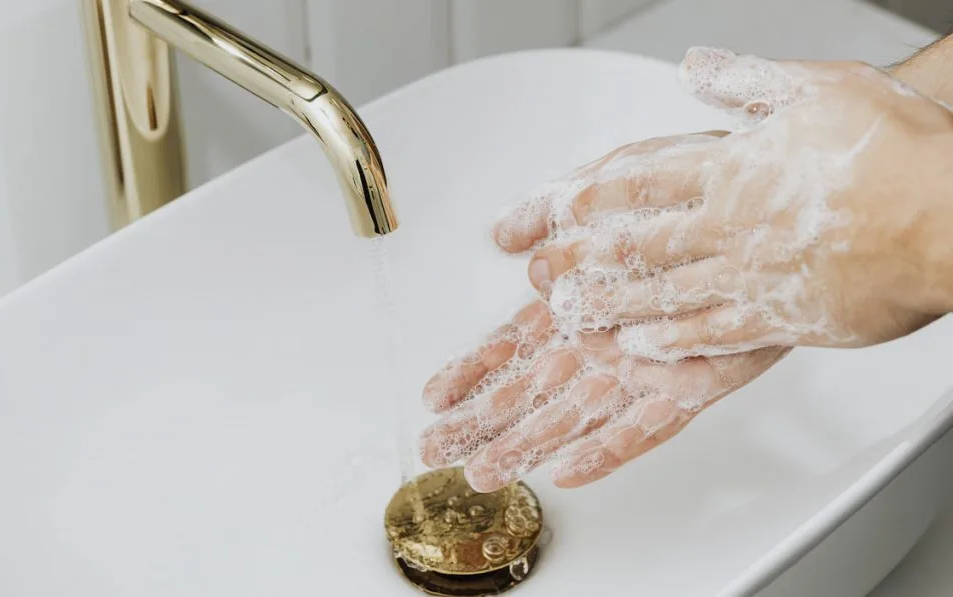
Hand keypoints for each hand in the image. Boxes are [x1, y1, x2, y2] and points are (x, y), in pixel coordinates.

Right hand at [420, 103, 790, 490]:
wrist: (774, 206)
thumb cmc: (693, 191)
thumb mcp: (610, 182)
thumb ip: (551, 209)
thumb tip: (500, 234)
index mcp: (580, 301)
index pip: (513, 343)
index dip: (472, 370)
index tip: (435, 396)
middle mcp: (605, 339)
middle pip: (533, 390)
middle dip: (485, 422)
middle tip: (441, 451)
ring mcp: (645, 365)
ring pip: (575, 414)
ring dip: (531, 443)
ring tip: (489, 470)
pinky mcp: (692, 382)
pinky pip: (647, 424)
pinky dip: (608, 447)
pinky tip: (570, 469)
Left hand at [493, 47, 952, 361]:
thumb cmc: (900, 151)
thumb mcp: (821, 88)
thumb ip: (748, 81)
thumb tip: (696, 68)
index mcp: (734, 168)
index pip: (642, 182)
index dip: (590, 198)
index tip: (554, 209)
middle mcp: (732, 224)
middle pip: (639, 245)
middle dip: (585, 261)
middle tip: (542, 276)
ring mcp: (753, 275)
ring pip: (663, 295)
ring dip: (611, 306)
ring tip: (571, 317)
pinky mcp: (781, 317)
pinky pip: (711, 336)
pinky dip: (668, 344)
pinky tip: (637, 351)